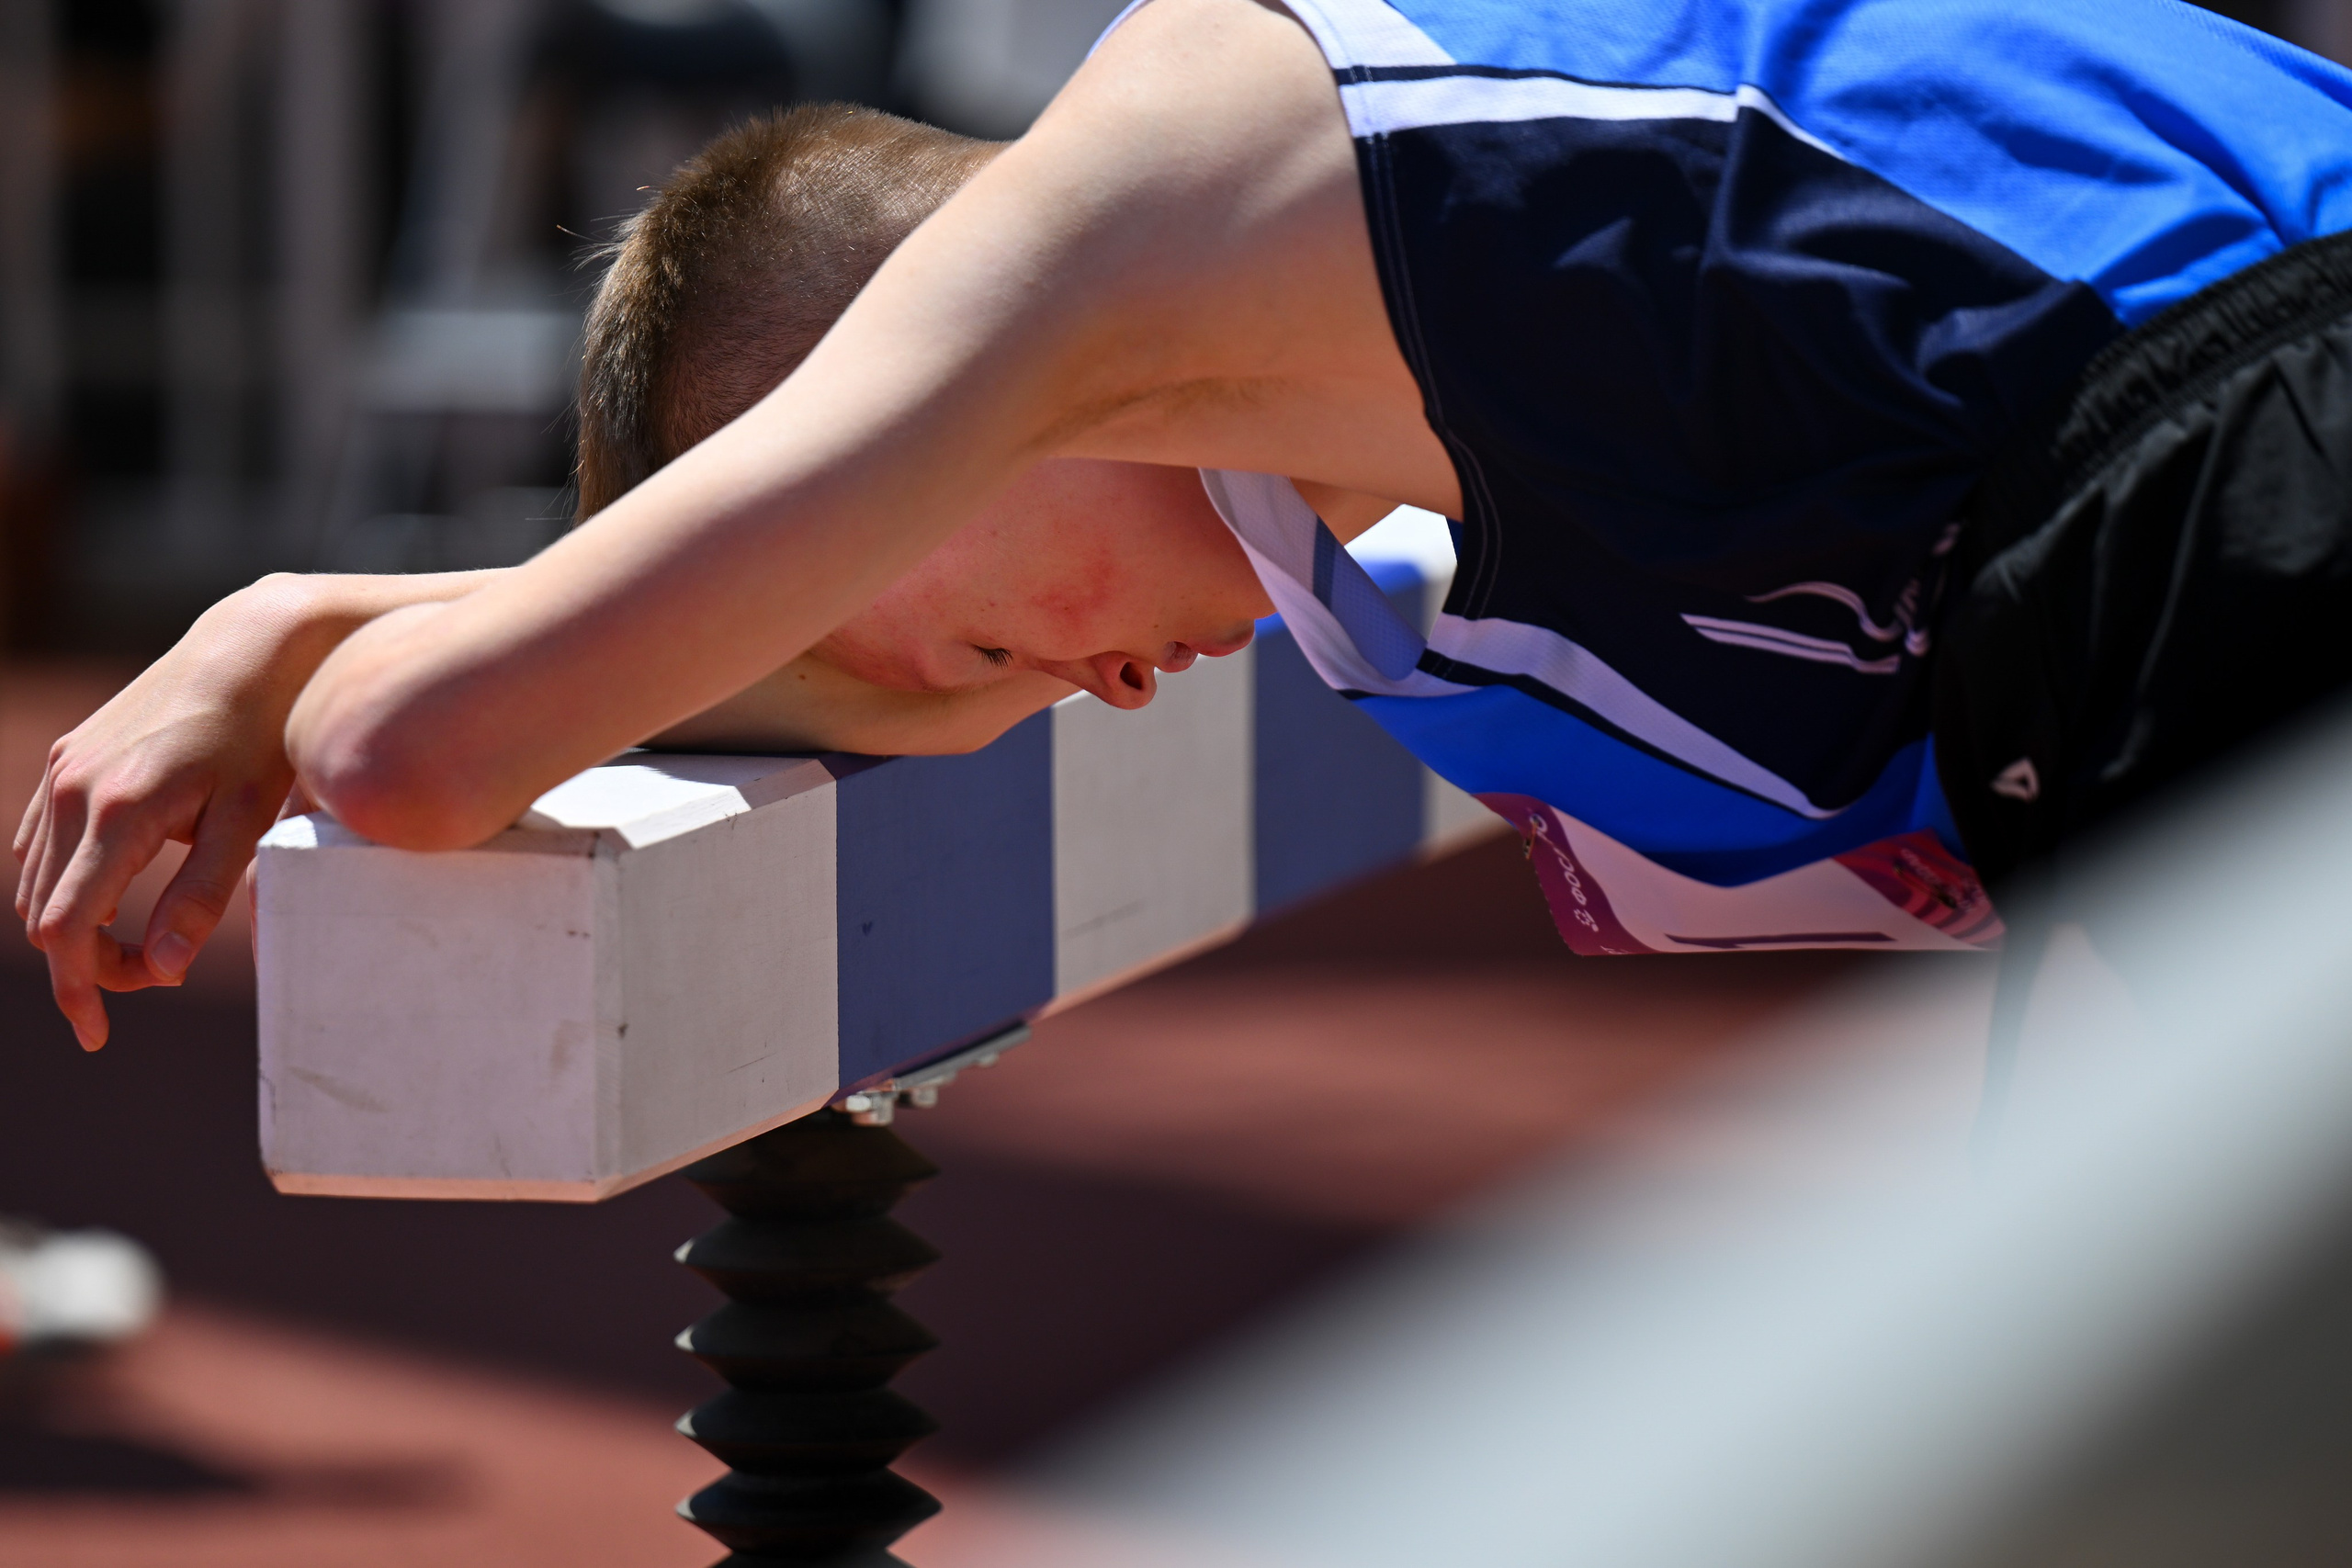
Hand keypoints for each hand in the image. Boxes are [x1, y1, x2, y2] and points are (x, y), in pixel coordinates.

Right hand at [12, 579, 330, 1047]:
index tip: (98, 1034)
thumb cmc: (261, 740)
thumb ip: (203, 896)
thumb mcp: (249, 822)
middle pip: (46, 916)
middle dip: (89, 965)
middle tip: (154, 977)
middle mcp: (74, 790)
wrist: (246, 653)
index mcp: (119, 812)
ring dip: (75, 928)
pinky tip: (113, 896)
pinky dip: (64, 884)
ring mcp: (63, 771)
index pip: (66, 930)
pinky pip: (40, 842)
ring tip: (144, 943)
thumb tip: (165, 971)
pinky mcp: (66, 757)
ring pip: (37, 882)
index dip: (78, 989)